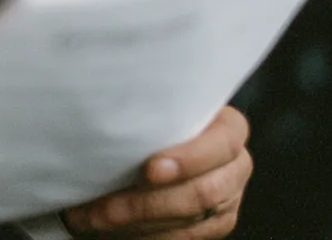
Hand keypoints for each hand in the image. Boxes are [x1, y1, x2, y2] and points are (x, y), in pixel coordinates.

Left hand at [61, 107, 251, 237]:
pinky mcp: (216, 225)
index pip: (222, 144)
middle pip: (202, 193)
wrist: (170, 138)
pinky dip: (146, 236)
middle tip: (103, 208)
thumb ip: (152, 111)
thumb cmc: (159, 114)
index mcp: (230, 129)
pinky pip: (184, 239)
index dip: (188, 159)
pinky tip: (114, 231)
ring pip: (188, 222)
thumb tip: (105, 113)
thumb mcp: (161, 105)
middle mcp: (236, 166)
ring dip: (137, 224)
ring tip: (95, 219)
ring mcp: (229, 200)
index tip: (149, 169)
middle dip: (147, 203)